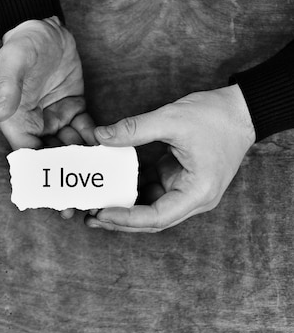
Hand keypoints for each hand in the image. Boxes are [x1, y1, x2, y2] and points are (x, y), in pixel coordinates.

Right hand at [0, 17, 95, 218]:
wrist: (46, 27)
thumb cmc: (23, 45)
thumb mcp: (12, 63)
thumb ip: (7, 89)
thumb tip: (0, 114)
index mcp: (17, 121)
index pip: (27, 156)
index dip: (39, 179)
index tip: (50, 198)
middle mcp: (36, 125)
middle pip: (50, 161)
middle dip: (63, 182)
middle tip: (77, 205)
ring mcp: (55, 119)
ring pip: (71, 150)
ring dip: (83, 168)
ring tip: (96, 186)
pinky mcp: (74, 109)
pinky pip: (86, 131)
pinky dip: (96, 142)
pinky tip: (108, 155)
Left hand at [85, 84, 254, 231]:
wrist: (242, 110)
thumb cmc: (215, 116)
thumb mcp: (171, 119)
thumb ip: (134, 129)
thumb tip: (99, 136)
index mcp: (198, 192)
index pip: (157, 217)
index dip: (126, 218)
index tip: (101, 213)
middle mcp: (194, 199)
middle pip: (152, 221)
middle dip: (120, 221)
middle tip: (90, 217)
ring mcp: (187, 192)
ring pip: (151, 210)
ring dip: (125, 209)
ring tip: (95, 206)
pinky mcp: (180, 182)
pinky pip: (153, 193)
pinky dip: (133, 192)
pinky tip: (112, 188)